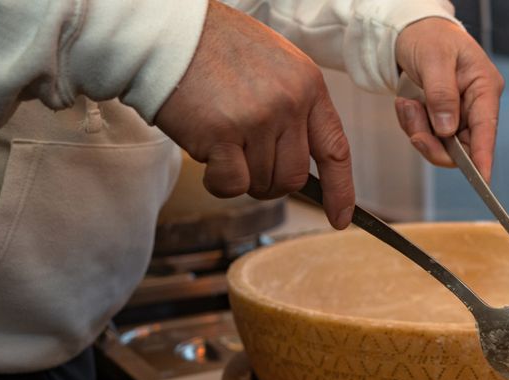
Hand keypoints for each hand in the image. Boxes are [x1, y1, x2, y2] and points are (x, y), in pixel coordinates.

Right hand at [154, 1, 353, 228]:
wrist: (167, 33)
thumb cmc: (215, 48)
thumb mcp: (275, 66)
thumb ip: (296, 108)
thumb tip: (303, 161)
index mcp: (308, 85)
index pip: (335, 149)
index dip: (341, 190)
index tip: (340, 217)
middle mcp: (289, 102)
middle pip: (294, 177)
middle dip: (271, 183)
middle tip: (245, 163)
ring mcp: (258, 118)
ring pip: (262, 183)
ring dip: (240, 175)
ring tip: (220, 141)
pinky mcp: (222, 134)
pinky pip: (233, 185)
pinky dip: (218, 182)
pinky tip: (206, 157)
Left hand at [394, 18, 503, 180]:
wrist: (411, 31)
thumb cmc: (429, 37)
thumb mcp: (434, 59)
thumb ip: (442, 94)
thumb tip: (448, 129)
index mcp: (484, 88)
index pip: (487, 129)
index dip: (484, 157)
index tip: (482, 180)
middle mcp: (475, 105)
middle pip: (462, 146)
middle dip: (434, 143)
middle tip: (413, 130)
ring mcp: (458, 114)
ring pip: (441, 145)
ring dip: (418, 131)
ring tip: (407, 104)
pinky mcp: (442, 119)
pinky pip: (427, 136)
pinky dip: (412, 125)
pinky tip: (408, 103)